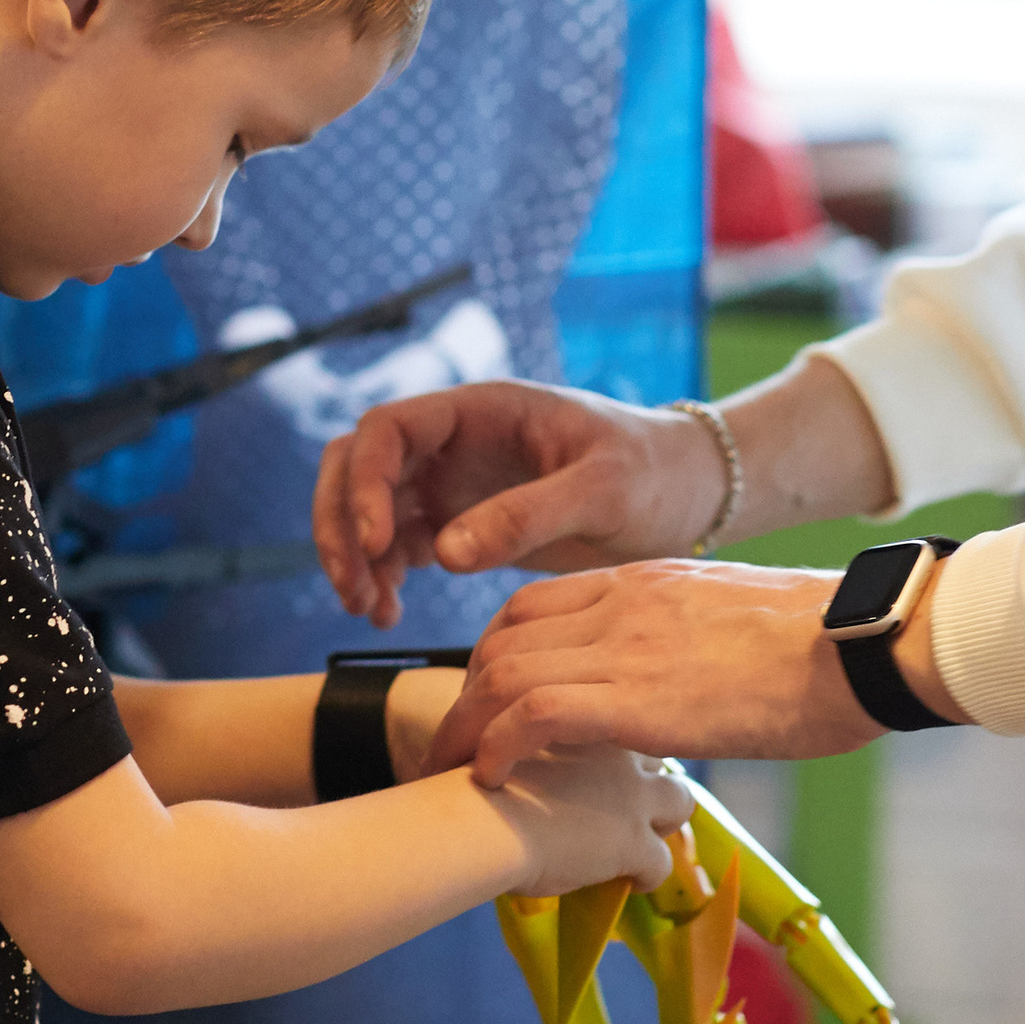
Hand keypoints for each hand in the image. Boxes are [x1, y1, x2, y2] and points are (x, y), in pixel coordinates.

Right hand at [314, 379, 733, 627]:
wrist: (685, 496)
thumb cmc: (652, 473)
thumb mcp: (603, 489)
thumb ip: (528, 515)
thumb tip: (446, 554)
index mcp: (482, 410)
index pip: (388, 428)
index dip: (365, 480)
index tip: (377, 539)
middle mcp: (453, 441)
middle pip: (355, 464)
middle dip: (339, 522)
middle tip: (354, 585)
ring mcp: (450, 481)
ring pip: (365, 507)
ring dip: (353, 556)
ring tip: (371, 610)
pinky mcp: (457, 523)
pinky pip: (394, 544)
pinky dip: (379, 576)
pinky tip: (388, 613)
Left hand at [430, 558, 888, 777]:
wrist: (864, 643)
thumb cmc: (824, 643)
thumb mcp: (731, 620)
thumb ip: (682, 639)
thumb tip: (679, 685)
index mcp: (642, 582)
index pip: (532, 606)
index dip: (495, 655)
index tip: (487, 701)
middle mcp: (620, 603)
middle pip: (502, 639)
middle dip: (465, 696)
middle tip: (451, 749)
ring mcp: (626, 646)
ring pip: (504, 673)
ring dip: (466, 729)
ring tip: (455, 774)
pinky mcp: (639, 697)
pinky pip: (536, 713)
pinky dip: (498, 747)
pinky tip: (493, 780)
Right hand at [495, 742, 694, 896]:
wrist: (475, 815)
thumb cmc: (468, 780)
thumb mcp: (495, 747)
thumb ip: (519, 752)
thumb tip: (510, 769)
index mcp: (585, 723)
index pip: (621, 725)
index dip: (613, 748)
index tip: (594, 770)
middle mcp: (617, 754)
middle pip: (659, 757)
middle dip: (648, 777)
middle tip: (620, 802)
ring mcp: (632, 799)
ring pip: (680, 802)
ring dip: (663, 821)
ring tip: (635, 840)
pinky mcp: (633, 843)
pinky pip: (660, 863)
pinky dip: (648, 874)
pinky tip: (630, 882)